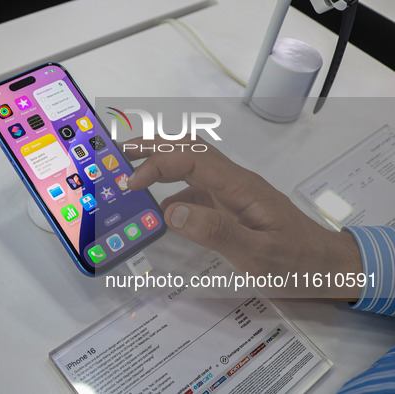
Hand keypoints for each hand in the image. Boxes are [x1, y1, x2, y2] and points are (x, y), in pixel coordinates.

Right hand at [125, 136, 361, 298]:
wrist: (328, 265)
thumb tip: (171, 210)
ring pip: (192, 164)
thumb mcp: (258, 255)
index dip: (156, 164)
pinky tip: (159, 208)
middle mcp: (234, 181)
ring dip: (161, 162)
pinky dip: (172, 189)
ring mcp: (233, 191)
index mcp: (239, 186)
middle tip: (119, 154)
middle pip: (190, 149)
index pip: (190, 160)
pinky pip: (197, 188)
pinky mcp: (232, 204)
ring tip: (130, 173)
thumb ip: (216, 231)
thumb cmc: (296, 262)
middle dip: (153, 146)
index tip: (130, 183)